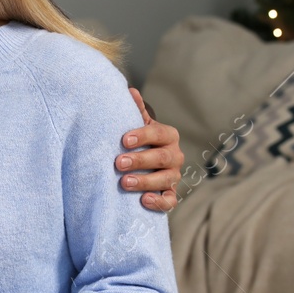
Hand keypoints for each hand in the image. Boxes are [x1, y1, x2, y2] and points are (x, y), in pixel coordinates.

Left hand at [119, 87, 182, 212]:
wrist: (144, 166)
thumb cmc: (138, 143)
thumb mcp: (138, 126)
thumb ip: (135, 112)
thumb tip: (129, 90)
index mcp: (168, 136)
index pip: (159, 133)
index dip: (143, 136)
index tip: (124, 140)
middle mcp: (174, 156)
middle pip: (161, 158)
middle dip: (140, 160)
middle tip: (118, 163)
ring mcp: (174, 176)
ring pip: (165, 180)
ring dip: (145, 182)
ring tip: (124, 183)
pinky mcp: (171, 194)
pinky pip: (170, 201)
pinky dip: (159, 202)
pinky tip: (143, 201)